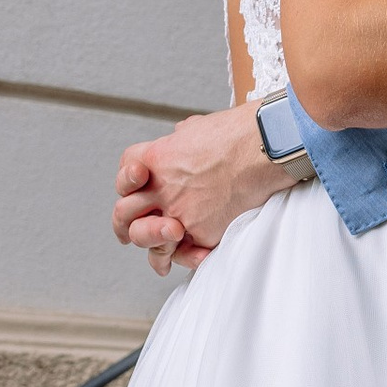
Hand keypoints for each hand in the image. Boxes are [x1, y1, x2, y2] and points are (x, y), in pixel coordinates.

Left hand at [112, 104, 289, 272]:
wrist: (262, 150)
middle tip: (130, 231)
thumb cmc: (238, 133)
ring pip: (146, 240)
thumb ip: (182, 141)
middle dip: (126, 223)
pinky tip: (194, 258)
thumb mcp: (198, 128)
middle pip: (124, 211)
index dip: (129, 179)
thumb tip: (183, 141)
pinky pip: (184, 253)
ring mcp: (177, 213)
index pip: (126, 169)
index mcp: (155, 157)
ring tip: (162, 258)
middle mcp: (159, 188)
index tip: (137, 185)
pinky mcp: (200, 233)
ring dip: (152, 249)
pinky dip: (189, 259)